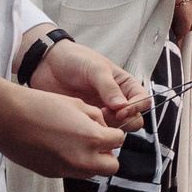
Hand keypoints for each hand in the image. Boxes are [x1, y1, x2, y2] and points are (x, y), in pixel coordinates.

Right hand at [0, 79, 125, 178]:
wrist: (8, 119)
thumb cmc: (42, 106)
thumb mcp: (78, 105)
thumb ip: (97, 120)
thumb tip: (103, 129)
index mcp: (92, 138)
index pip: (119, 141)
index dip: (115, 132)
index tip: (107, 128)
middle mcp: (82, 160)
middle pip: (111, 166)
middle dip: (108, 153)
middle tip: (98, 140)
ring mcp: (66, 170)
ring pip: (92, 173)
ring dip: (92, 161)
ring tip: (77, 143)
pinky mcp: (51, 174)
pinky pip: (72, 173)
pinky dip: (73, 163)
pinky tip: (60, 147)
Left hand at [29, 37, 149, 133]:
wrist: (48, 66)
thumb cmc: (75, 60)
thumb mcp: (95, 69)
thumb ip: (109, 87)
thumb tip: (122, 105)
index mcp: (125, 85)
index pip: (143, 100)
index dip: (136, 108)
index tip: (121, 111)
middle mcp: (118, 100)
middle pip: (134, 119)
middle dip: (124, 121)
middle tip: (106, 115)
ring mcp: (103, 111)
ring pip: (117, 129)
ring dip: (109, 128)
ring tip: (93, 118)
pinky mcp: (89, 120)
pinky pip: (98, 132)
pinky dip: (95, 131)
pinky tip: (84, 122)